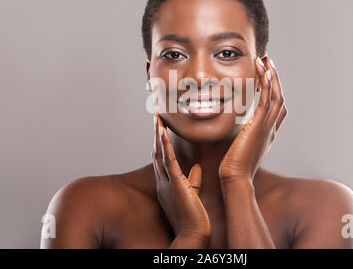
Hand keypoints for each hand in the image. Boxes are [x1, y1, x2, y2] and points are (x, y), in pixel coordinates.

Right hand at [153, 114, 210, 240]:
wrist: (193, 234)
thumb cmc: (193, 219)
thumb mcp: (192, 196)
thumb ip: (193, 181)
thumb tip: (196, 168)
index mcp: (167, 185)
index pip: (162, 159)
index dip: (161, 143)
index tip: (161, 128)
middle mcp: (163, 182)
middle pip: (157, 153)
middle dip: (156, 135)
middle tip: (156, 117)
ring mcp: (167, 183)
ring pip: (160, 154)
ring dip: (158, 135)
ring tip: (158, 118)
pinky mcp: (176, 184)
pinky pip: (168, 161)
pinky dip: (165, 146)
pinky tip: (163, 133)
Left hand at [218, 55, 287, 181]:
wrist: (235, 180)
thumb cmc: (233, 168)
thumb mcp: (240, 148)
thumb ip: (241, 137)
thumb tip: (233, 130)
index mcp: (267, 133)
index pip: (276, 107)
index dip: (274, 89)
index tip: (267, 75)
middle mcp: (271, 128)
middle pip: (279, 97)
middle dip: (275, 78)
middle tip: (269, 61)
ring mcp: (267, 127)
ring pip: (276, 96)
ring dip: (272, 76)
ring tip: (266, 60)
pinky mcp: (258, 127)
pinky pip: (266, 101)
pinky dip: (267, 86)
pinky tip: (264, 72)